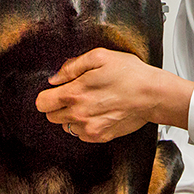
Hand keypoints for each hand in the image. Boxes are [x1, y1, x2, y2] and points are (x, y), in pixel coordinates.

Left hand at [35, 48, 193, 142]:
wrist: (152, 94)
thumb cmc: (129, 73)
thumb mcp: (100, 57)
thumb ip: (72, 66)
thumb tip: (55, 78)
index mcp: (75, 93)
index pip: (42, 102)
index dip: (48, 94)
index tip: (58, 89)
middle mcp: (79, 114)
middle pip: (51, 116)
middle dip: (59, 104)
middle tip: (77, 93)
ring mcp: (89, 128)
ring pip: (65, 125)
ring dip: (72, 115)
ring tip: (91, 102)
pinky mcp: (99, 137)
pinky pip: (81, 134)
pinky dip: (85, 124)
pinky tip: (99, 111)